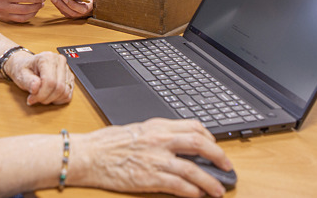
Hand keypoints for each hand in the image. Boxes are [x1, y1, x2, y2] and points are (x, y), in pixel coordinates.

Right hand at [0, 0, 45, 22]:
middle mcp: (3, 6)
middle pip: (25, 8)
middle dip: (36, 4)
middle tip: (42, 1)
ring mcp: (5, 15)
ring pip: (24, 16)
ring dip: (34, 11)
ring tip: (39, 6)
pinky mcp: (7, 21)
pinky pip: (21, 20)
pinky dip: (29, 16)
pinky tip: (33, 11)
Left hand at [4, 50, 73, 105]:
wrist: (27, 65)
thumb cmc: (24, 68)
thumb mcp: (20, 74)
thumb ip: (28, 81)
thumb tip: (36, 87)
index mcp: (47, 58)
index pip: (50, 81)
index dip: (41, 95)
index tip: (31, 99)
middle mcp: (59, 61)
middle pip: (59, 88)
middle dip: (46, 98)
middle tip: (35, 99)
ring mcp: (66, 69)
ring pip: (65, 92)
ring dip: (52, 99)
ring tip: (41, 96)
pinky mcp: (69, 77)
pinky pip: (68, 94)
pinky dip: (59, 99)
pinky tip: (49, 96)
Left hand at [50, 0, 92, 18]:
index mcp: (92, 6)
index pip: (82, 9)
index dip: (73, 5)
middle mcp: (86, 13)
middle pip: (73, 13)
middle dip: (62, 6)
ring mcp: (80, 14)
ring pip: (69, 14)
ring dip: (60, 7)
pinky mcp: (76, 13)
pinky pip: (67, 13)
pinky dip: (61, 7)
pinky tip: (56, 1)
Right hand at [70, 118, 232, 196]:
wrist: (89, 155)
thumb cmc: (107, 143)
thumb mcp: (136, 130)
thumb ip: (157, 134)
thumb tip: (174, 142)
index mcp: (157, 126)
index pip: (192, 126)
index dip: (209, 136)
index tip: (214, 145)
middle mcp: (160, 140)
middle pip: (199, 143)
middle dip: (218, 156)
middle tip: (227, 166)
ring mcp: (156, 159)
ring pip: (193, 169)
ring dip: (210, 181)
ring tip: (219, 189)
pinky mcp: (150, 178)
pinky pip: (178, 185)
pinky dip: (192, 192)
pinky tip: (198, 196)